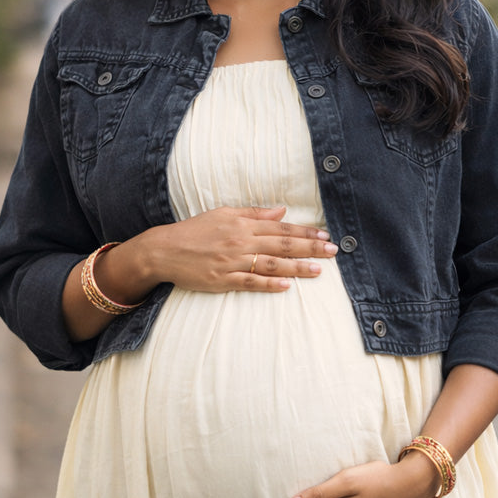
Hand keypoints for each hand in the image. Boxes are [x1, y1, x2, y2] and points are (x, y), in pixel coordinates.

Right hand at [140, 205, 336, 293]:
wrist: (165, 250)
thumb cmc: (194, 230)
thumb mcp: (224, 214)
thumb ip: (254, 213)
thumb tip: (281, 211)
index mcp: (242, 224)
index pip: (281, 228)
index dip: (304, 231)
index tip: (324, 235)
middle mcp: (240, 241)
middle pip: (282, 245)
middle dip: (310, 248)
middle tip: (332, 251)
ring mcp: (232, 262)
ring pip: (271, 264)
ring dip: (297, 267)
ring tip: (318, 270)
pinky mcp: (223, 280)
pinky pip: (250, 283)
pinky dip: (270, 285)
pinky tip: (287, 286)